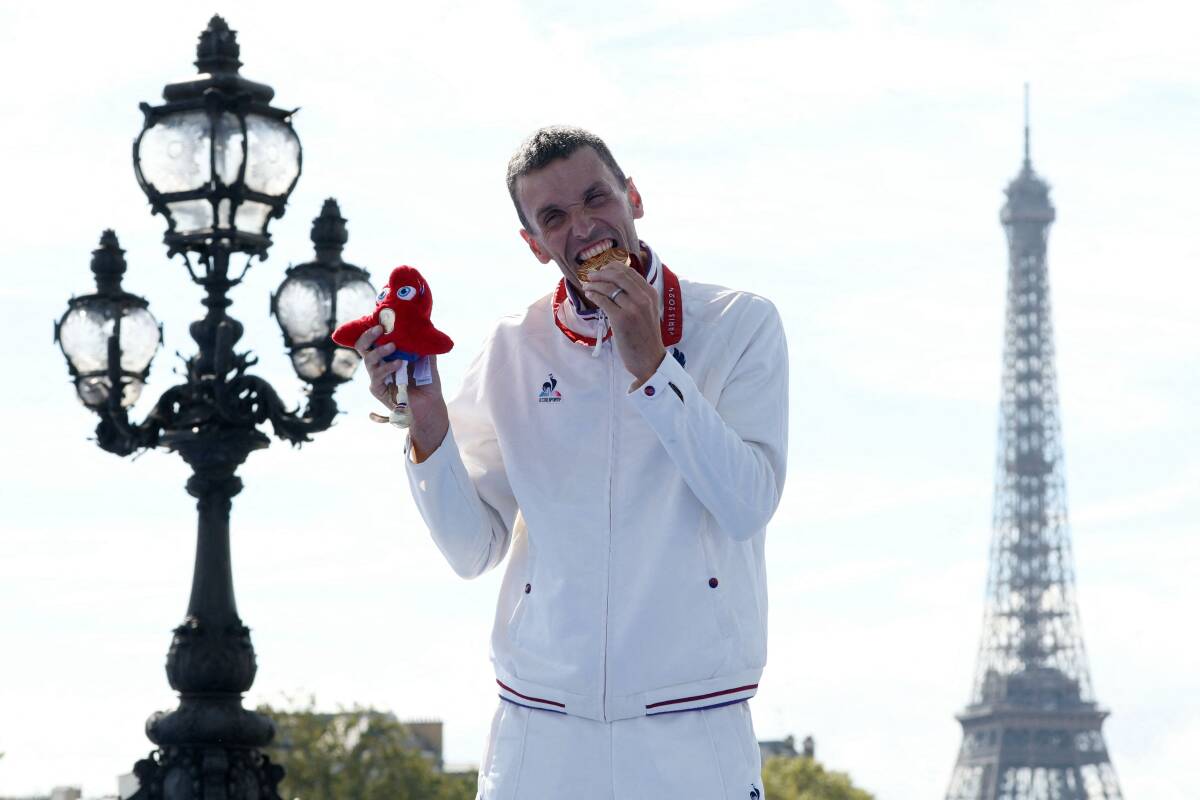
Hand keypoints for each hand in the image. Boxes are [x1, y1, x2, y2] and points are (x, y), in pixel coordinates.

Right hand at [355, 326, 448, 459]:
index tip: (382, 319)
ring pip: (369, 361)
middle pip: (363, 347)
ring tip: (394, 346)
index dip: (374, 329)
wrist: (430, 403)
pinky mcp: (378, 390)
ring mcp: (377, 377)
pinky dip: (388, 368)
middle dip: (368, 336)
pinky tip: (399, 364)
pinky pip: (377, 377)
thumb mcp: (426, 359)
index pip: (374, 339)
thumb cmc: (427, 381)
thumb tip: (421, 327)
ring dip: (380, 351)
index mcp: (387, 354)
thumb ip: (422, 345)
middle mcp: (379, 364)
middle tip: (380, 328)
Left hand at [583, 264, 665, 387]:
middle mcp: (643, 298)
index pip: (629, 272)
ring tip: (587, 286)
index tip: (602, 269)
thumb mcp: (647, 311)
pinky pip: (603, 301)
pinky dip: (594, 295)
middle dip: (601, 273)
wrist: (649, 359)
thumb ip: (637, 297)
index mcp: (651, 293)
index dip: (612, 267)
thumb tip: (616, 284)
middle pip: (618, 275)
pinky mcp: (621, 319)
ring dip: (594, 284)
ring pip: (609, 287)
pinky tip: (590, 295)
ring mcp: (633, 308)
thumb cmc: (645, 336)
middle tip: (590, 275)